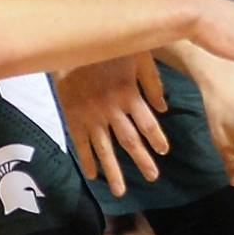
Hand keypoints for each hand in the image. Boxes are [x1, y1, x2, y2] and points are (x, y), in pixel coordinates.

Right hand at [55, 54, 170, 197]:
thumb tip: (164, 108)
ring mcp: (91, 116)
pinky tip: (93, 176)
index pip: (147, 124)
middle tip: (152, 177)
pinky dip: (87, 160)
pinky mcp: (73, 117)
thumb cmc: (107, 46)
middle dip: (142, 161)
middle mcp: (112, 110)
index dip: (156, 138)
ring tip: (120, 191)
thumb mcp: (138, 55)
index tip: (163, 151)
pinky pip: (81, 143)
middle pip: (129, 141)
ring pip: (105, 149)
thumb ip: (151, 82)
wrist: (70, 42)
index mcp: (129, 94)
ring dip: (113, 171)